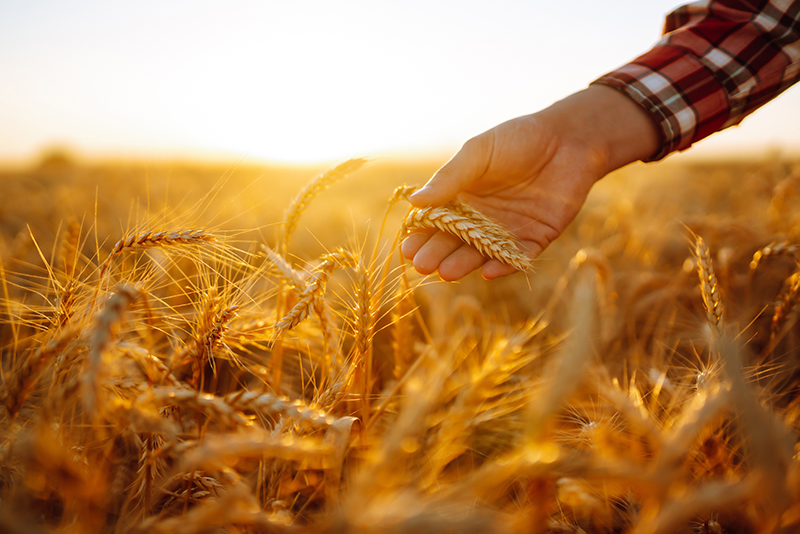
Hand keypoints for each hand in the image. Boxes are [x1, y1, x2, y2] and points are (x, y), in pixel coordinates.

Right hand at [401, 85, 659, 280]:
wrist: (569, 138)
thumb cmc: (519, 139)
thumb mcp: (479, 152)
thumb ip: (450, 177)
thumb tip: (414, 202)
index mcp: (463, 197)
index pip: (436, 222)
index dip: (421, 235)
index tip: (408, 247)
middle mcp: (481, 219)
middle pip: (455, 242)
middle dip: (438, 254)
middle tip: (423, 265)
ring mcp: (507, 231)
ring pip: (482, 254)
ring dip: (464, 263)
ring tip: (447, 272)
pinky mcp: (535, 239)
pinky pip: (517, 258)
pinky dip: (504, 266)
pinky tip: (488, 271)